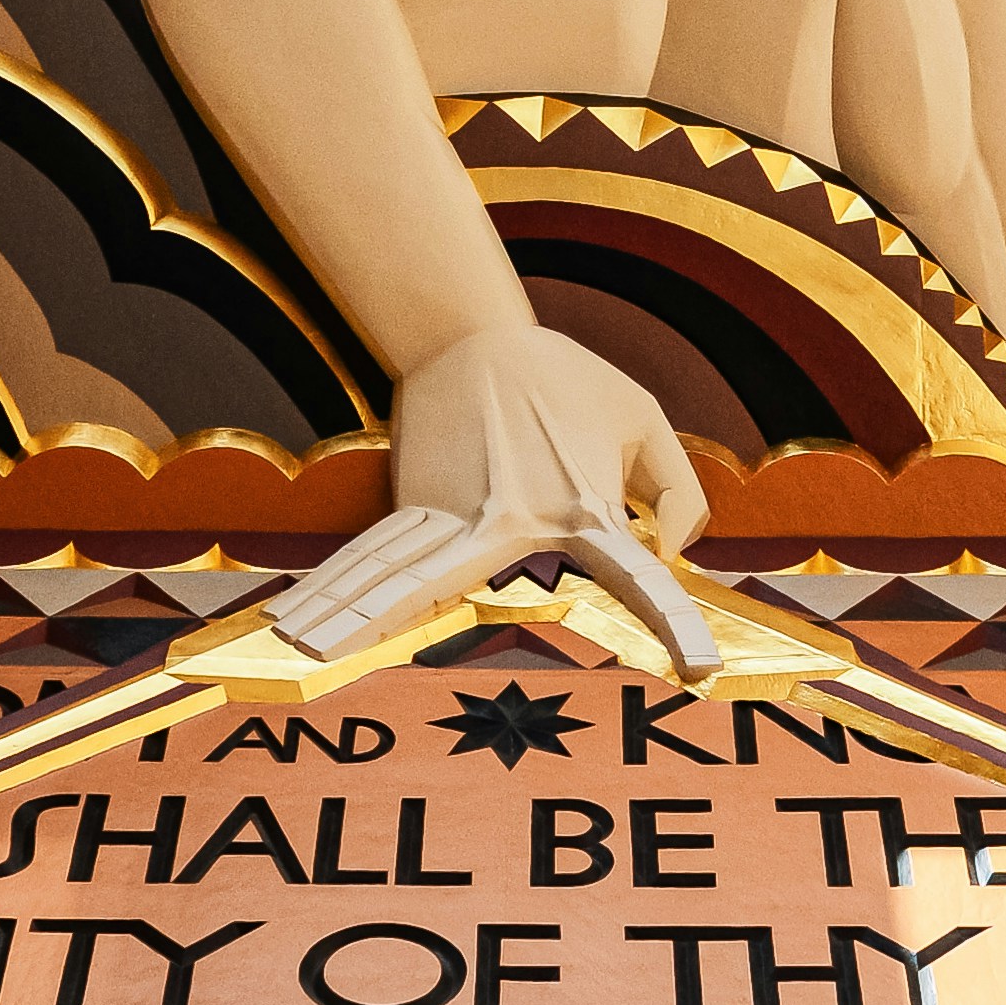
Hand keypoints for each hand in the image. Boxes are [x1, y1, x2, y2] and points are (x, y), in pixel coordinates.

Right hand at [269, 322, 715, 676]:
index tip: (701, 670)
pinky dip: (345, 597)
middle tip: (473, 670)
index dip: (677, 625)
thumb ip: (676, 491)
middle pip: (500, 608)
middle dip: (493, 648)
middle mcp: (519, 525)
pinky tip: (304, 626)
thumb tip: (665, 555)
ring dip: (353, 624)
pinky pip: (385, 566)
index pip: (643, 580)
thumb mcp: (643, 417)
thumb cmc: (564, 381)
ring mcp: (458, 521)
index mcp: (587, 508)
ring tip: (304, 655)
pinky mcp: (416, 510)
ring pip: (405, 587)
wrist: (471, 334)